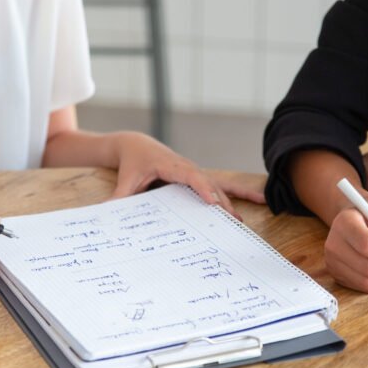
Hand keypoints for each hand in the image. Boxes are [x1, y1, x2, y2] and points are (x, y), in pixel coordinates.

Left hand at [110, 132, 253, 217]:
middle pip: (209, 184)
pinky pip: (222, 185)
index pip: (190, 175)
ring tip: (249, 217)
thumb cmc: (132, 163)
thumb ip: (119, 197)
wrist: (137, 146)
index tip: (213, 202)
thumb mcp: (125, 179)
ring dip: (235, 201)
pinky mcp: (199, 178)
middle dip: (222, 202)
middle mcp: (188, 167)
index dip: (202, 187)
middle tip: (233, 222)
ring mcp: (196, 172)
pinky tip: (260, 200)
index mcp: (171, 165)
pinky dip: (240, 192)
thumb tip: (107, 213)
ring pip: (219, 186)